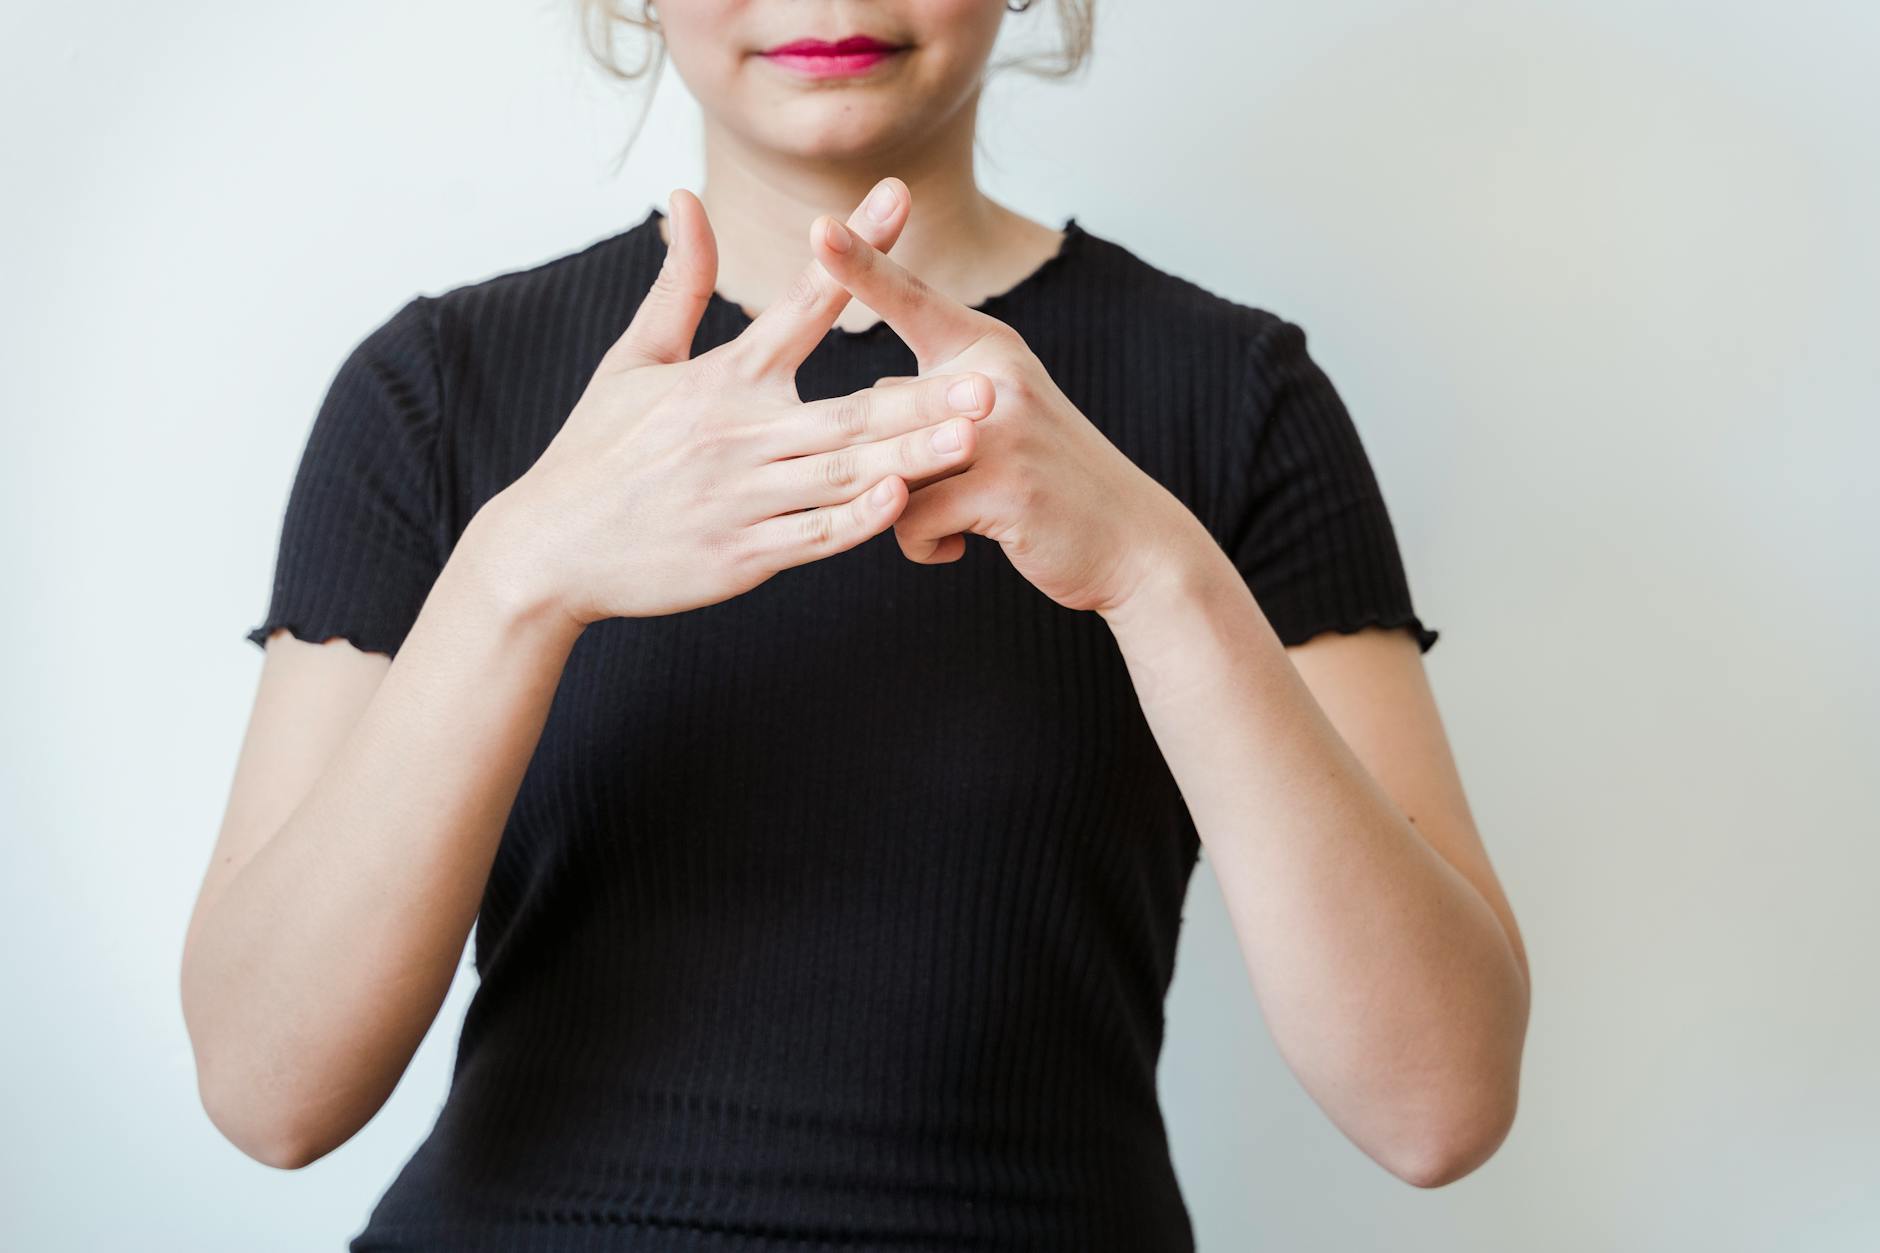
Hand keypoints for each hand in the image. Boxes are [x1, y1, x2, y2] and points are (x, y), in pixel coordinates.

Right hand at [482, 181, 997, 624]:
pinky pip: (811, 538)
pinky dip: (856, 522)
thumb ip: (679, 284)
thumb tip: (687, 199)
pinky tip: (902, 502)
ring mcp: (741, 499)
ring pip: (841, 475)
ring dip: (910, 456)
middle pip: (846, 410)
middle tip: (989, 377)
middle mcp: (735, 434)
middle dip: (921, 395)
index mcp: (718, 380)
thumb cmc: (597, 451)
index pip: (799, 304)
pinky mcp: (740, 556)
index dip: (853, 251)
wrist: (548, 549)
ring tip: (973, 436)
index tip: (901, 198)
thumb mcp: (632, 360)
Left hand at [810, 186, 1206, 614]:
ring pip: (888, 468)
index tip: (818, 226)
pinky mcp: (1003, 488)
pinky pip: (909, 520)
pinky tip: (957, 547)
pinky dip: (923, 544)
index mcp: (988, 348)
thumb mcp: (1002, 414)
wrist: (1134, 541)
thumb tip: (871, 395)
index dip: (862, 264)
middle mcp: (993, 376)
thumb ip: (934, 397)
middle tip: (935, 497)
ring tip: (947, 525)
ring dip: (906, 510)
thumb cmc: (1052, 482)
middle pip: (879, 409)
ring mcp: (999, 430)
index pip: (913, 300)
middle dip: (877, 463)